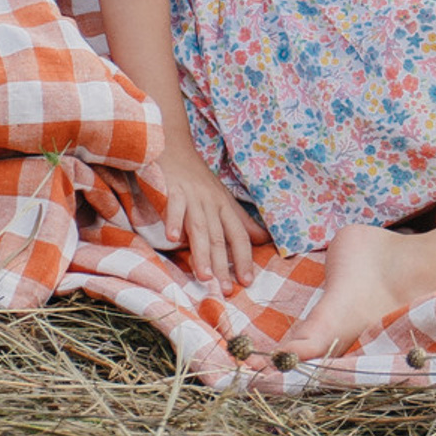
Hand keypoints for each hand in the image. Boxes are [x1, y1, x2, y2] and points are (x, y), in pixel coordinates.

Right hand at [153, 150, 259, 289]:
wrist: (172, 145)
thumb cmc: (197, 178)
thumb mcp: (222, 199)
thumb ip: (240, 222)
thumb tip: (264, 240)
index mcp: (225, 207)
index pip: (239, 236)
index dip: (244, 259)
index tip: (246, 282)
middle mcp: (211, 203)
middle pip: (219, 238)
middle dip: (223, 265)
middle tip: (225, 290)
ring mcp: (192, 196)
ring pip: (199, 227)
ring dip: (202, 252)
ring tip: (205, 276)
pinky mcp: (171, 188)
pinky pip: (173, 206)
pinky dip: (173, 220)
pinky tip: (172, 238)